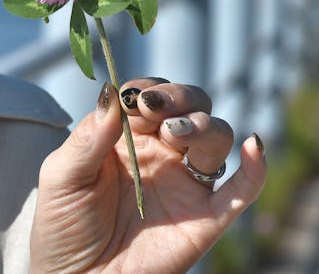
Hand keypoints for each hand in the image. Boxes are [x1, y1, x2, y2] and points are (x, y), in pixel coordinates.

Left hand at [30, 78, 266, 272]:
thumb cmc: (63, 228)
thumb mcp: (62, 177)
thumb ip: (88, 137)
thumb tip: (111, 92)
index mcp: (127, 137)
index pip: (151, 96)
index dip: (148, 90)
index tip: (135, 97)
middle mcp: (161, 153)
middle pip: (191, 107)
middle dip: (181, 97)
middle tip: (158, 108)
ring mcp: (185, 183)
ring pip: (216, 137)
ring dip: (204, 125)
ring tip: (176, 134)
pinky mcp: (205, 218)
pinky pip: (241, 191)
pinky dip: (256, 167)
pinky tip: (255, 146)